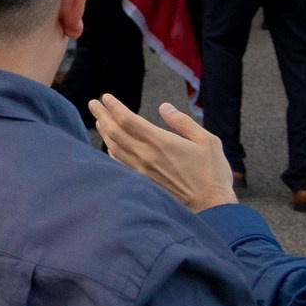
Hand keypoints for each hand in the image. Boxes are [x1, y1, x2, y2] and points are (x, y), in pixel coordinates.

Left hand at [90, 95, 235, 212]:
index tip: (105, 97)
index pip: (128, 120)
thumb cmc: (212, 173)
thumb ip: (182, 122)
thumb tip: (164, 107)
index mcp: (160, 142)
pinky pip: (120, 164)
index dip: (114, 107)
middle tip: (93, 104)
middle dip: (102, 115)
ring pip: (114, 148)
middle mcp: (146, 155)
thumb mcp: (207, 141)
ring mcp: (142, 170)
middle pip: (115, 132)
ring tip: (98, 121)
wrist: (211, 208)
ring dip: (104, 132)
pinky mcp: (142, 182)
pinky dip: (111, 151)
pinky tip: (110, 146)